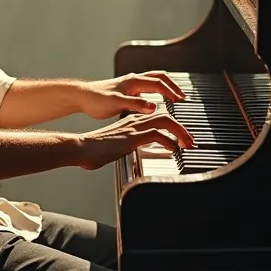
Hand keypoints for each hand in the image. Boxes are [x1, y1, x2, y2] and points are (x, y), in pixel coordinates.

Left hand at [77, 71, 185, 120]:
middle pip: (159, 77)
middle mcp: (133, 80)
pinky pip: (146, 87)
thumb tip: (154, 106)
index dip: (171, 91)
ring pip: (153, 81)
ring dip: (165, 87)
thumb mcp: (117, 104)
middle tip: (182, 97)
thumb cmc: (95, 99)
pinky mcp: (125, 90)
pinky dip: (155, 92)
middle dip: (172, 86)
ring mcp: (129, 84)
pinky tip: (154, 102)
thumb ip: (136, 105)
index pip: (159, 83)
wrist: (80, 96)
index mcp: (133, 82)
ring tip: (173, 97)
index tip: (180, 101)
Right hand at [77, 111, 194, 170]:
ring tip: (187, 144)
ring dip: (180, 132)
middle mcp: (134, 121)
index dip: (171, 126)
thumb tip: (123, 155)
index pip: (156, 117)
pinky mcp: (132, 137)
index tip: (180, 138)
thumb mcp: (113, 146)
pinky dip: (169, 141)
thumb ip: (122, 148)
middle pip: (165, 116)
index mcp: (130, 122)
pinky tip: (173, 150)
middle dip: (181, 128)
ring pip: (165, 121)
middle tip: (190, 141)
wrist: (80, 147)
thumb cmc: (91, 150)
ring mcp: (133, 128)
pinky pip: (157, 135)